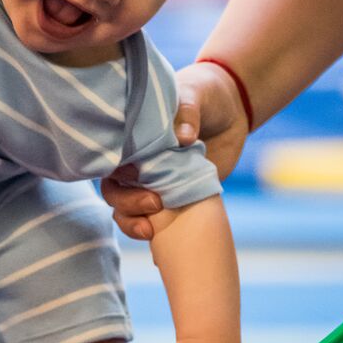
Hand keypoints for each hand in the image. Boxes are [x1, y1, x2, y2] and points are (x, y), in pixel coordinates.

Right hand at [100, 63, 248, 240]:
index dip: (115, 175)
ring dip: (133, 223)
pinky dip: (156, 236)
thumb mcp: (194, 96)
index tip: (133, 178)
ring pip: (129, 211)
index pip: (109, 162)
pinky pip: (159, 220)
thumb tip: (182, 139)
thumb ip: (186, 112)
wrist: (233, 110)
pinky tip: (159, 247)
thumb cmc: (204, 94)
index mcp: (133, 139)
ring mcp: (157, 182)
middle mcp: (139, 163)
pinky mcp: (177, 196)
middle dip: (127, 204)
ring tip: (152, 230)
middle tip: (156, 203)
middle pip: (115, 192)